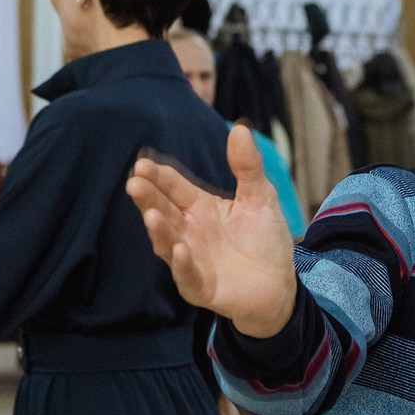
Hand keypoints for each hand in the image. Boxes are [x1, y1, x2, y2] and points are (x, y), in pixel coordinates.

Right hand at [128, 126, 298, 337]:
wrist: (279, 285)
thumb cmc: (264, 240)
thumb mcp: (260, 197)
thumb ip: (247, 166)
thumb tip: (239, 127)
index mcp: (200, 207)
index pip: (174, 187)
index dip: (159, 176)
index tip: (143, 163)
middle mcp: (189, 231)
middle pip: (164, 211)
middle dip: (148, 198)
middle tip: (134, 182)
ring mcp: (191, 259)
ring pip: (167, 242)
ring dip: (159, 230)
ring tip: (151, 215)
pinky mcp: (201, 287)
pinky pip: (187, 275)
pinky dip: (182, 263)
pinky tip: (179, 249)